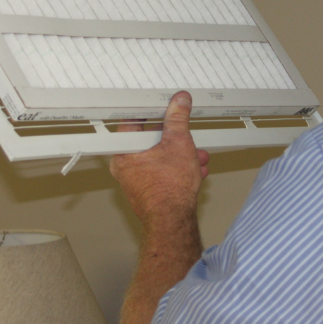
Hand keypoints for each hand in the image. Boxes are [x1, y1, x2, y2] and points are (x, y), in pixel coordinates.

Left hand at [110, 91, 209, 223]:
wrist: (173, 222)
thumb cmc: (169, 190)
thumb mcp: (178, 143)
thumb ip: (178, 119)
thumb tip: (179, 101)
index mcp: (125, 149)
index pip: (133, 120)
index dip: (151, 111)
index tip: (163, 106)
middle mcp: (124, 164)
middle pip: (149, 139)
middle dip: (174, 138)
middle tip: (185, 134)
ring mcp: (134, 179)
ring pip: (158, 157)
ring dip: (179, 154)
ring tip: (197, 156)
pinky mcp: (145, 190)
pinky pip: (160, 171)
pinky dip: (176, 168)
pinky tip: (194, 169)